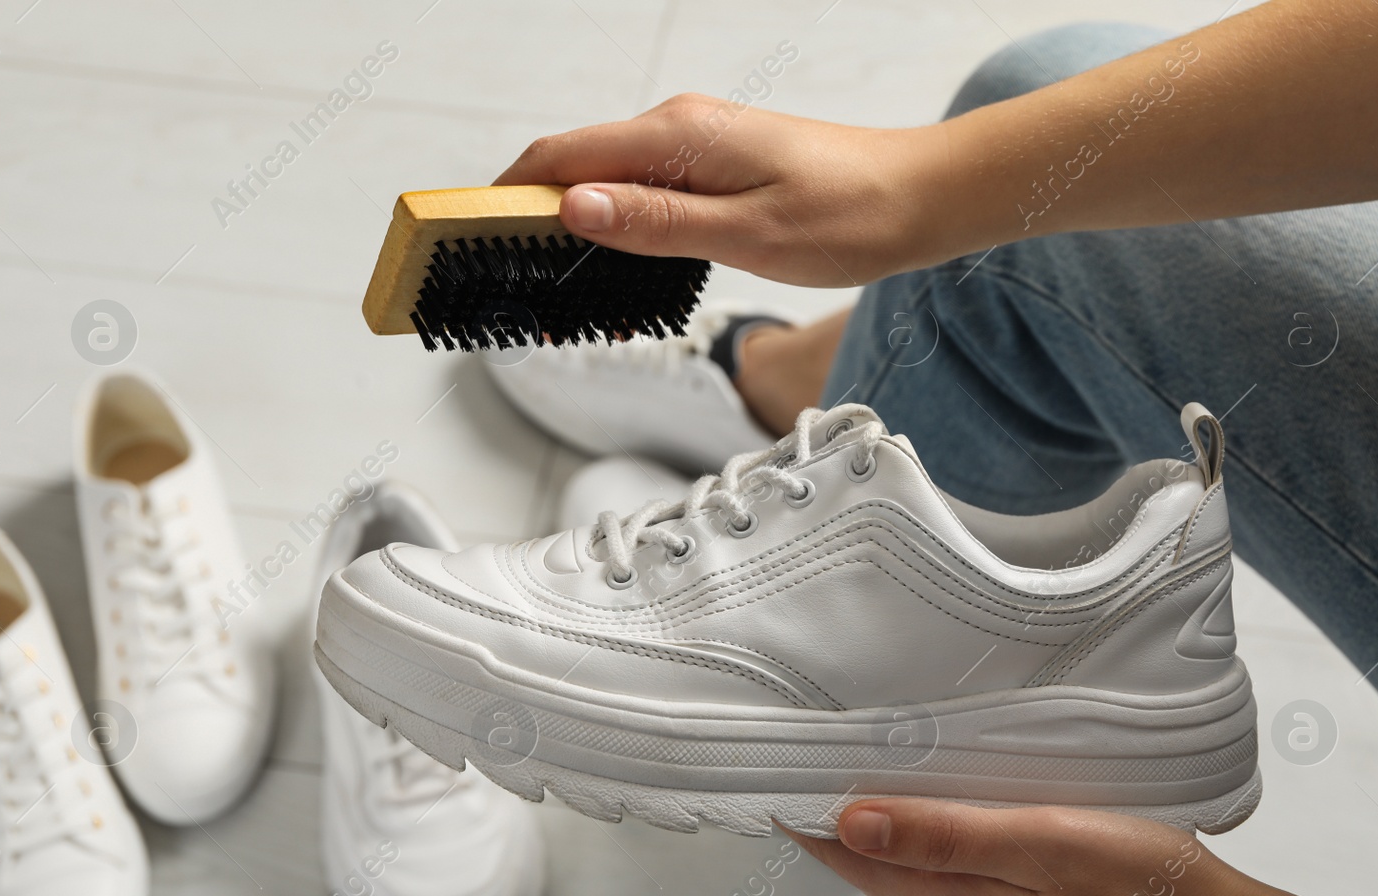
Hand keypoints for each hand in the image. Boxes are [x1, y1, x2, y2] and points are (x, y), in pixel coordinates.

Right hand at [494, 94, 943, 286]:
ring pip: (605, 180)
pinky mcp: (714, 166)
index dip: (500, 197)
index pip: (560, 157)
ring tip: (539, 284)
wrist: (921, 197)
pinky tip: (608, 266)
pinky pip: (641, 190)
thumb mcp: (748, 234)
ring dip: (566, 226)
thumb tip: (573, 207)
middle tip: (492, 279)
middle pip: (571, 165)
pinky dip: (611, 225)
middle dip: (522, 217)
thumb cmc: (850, 216)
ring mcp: (695, 145)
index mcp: (677, 136)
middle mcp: (678, 129)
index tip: (457, 238)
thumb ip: (656, 222)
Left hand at [788, 800, 1239, 895]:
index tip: (780, 761)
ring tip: (882, 761)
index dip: (809, 809)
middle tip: (827, 741)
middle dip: (847, 809)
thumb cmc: (1147, 892)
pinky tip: (956, 807)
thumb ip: (942, 834)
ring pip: (913, 871)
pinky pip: (953, 880)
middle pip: (873, 865)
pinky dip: (939, 841)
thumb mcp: (1041, 842)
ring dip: (895, 824)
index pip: (845, 857)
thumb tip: (851, 821)